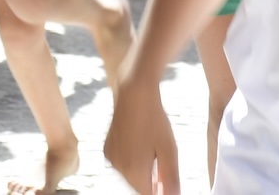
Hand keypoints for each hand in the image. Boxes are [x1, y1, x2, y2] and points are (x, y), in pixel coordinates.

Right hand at [106, 79, 179, 193]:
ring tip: (153, 151)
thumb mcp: (169, 149)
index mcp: (133, 170)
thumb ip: (171, 178)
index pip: (147, 194)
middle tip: (163, 166)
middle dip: (151, 182)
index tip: (166, 182)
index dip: (159, 192)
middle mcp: (118, 167)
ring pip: (130, 175)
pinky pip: (122, 163)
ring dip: (142, 171)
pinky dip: (132, 161)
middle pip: (138, 186)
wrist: (134, 93)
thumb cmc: (154, 119)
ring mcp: (111, 158)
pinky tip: (141, 145)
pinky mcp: (107, 148)